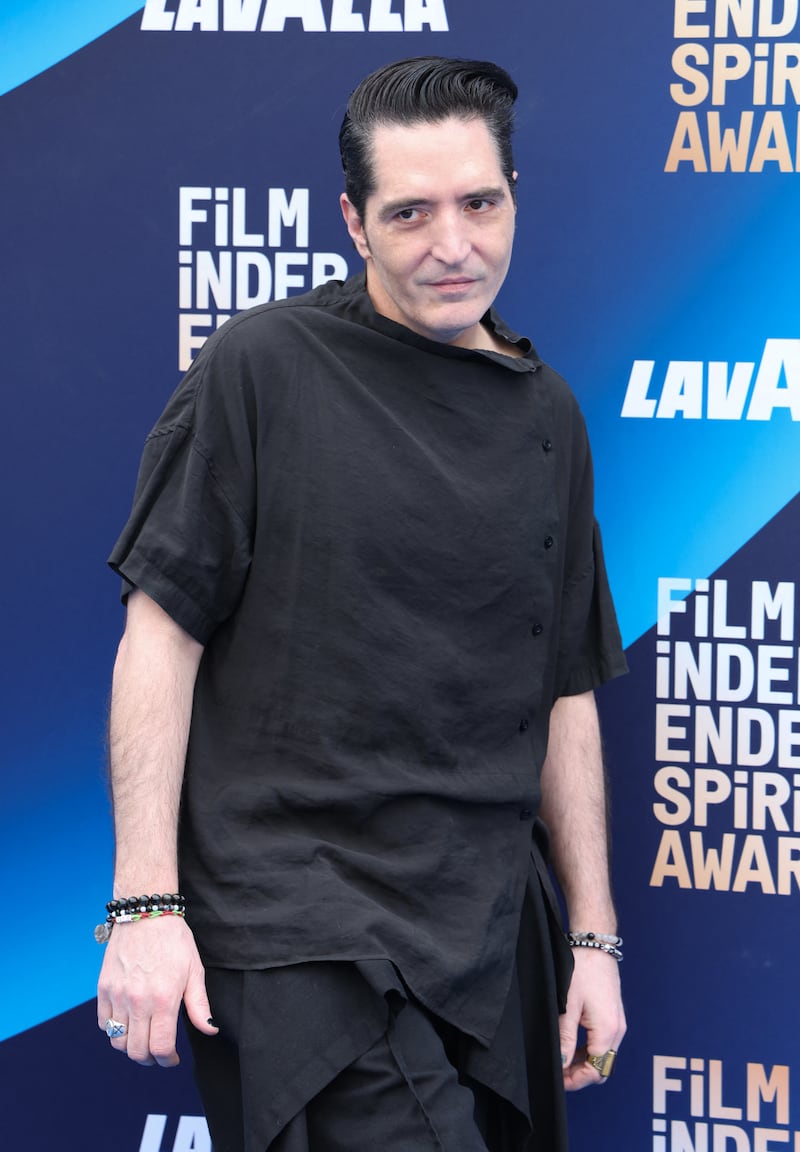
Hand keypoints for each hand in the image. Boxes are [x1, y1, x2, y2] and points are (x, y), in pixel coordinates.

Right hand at [96, 915, 217, 1065]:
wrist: (146, 914)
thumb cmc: (174, 941)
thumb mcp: (195, 971)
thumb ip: (200, 1006)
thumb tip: (210, 1030)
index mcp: (164, 999)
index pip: (161, 1047)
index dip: (167, 1061)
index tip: (171, 1059)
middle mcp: (138, 1002)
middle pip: (136, 1051)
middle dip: (149, 1059)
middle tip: (158, 1053)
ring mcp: (118, 996)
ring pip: (118, 1041)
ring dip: (130, 1047)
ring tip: (142, 1038)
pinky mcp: (104, 989)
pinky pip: (104, 1024)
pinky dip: (114, 1030)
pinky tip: (127, 1021)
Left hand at [559, 947, 625, 1090]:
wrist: (595, 945)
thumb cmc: (581, 970)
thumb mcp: (568, 1006)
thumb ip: (566, 1037)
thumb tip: (561, 1063)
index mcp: (608, 1030)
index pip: (596, 1070)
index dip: (576, 1079)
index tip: (558, 1079)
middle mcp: (618, 1030)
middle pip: (602, 1066)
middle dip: (580, 1074)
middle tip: (558, 1072)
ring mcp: (617, 1023)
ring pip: (603, 1055)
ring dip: (584, 1062)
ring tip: (562, 1058)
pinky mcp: (614, 1016)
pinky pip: (604, 1042)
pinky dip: (589, 1049)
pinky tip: (572, 1045)